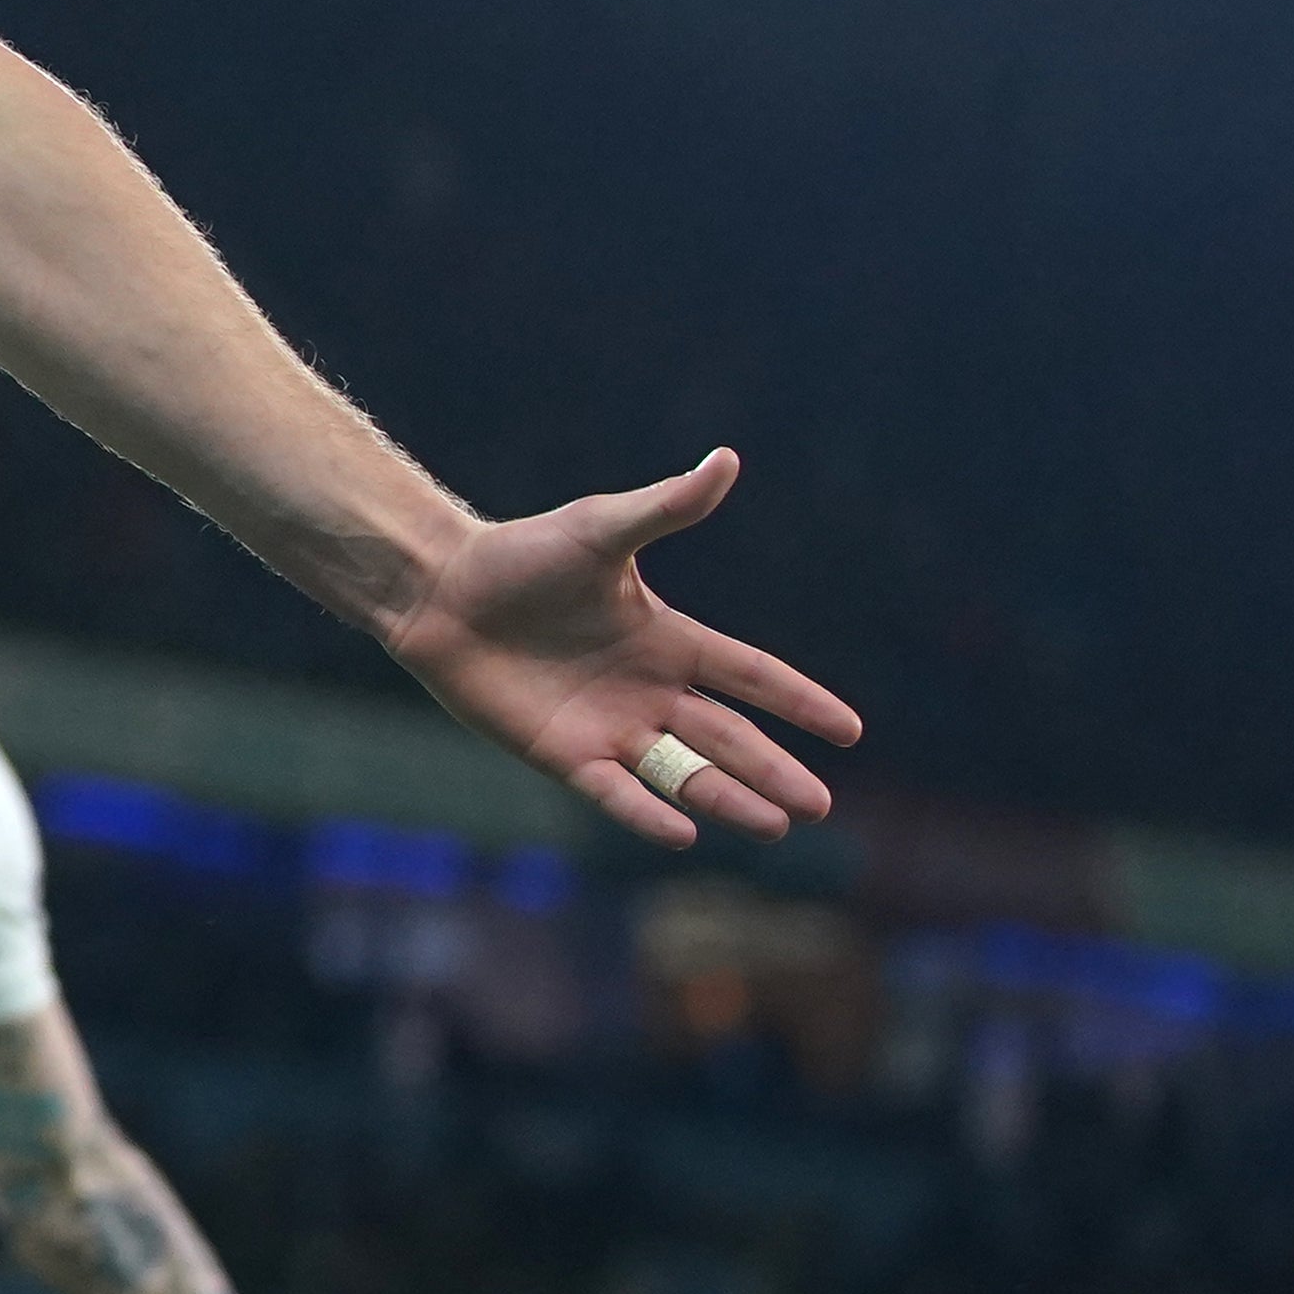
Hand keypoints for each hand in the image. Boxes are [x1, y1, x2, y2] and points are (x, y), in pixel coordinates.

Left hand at [379, 450, 857, 844]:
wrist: (442, 589)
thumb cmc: (522, 554)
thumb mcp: (602, 529)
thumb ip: (666, 507)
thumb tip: (726, 458)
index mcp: (669, 640)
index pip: (752, 675)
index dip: (799, 702)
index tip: (851, 732)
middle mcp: (649, 691)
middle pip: (727, 739)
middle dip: (773, 771)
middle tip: (819, 808)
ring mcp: (609, 727)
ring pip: (682, 772)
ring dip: (728, 799)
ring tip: (775, 825)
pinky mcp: (563, 754)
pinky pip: (614, 792)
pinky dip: (647, 813)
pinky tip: (685, 835)